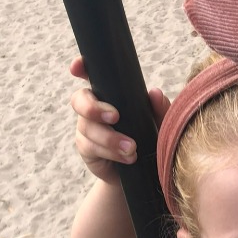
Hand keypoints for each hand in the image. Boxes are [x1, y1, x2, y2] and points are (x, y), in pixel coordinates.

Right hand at [69, 56, 171, 182]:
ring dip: (109, 138)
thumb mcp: (159, 123)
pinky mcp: (87, 149)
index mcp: (110, 94)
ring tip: (132, 148)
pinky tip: (127, 158)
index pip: (91, 76)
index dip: (81, 68)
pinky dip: (110, 152)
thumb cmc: (150, 139)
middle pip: (79, 100)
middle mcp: (94, 108)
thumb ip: (160, 109)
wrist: (144, 170)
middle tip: (115, 117)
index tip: (77, 68)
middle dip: (93, 107)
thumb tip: (154, 93)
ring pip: (87, 127)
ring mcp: (87, 128)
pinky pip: (90, 147)